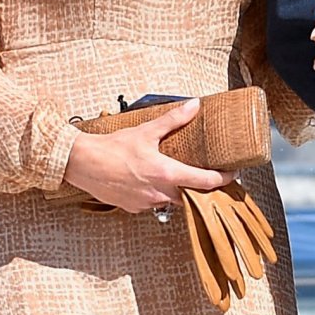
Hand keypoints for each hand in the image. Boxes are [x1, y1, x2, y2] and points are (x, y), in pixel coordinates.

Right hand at [63, 100, 231, 213]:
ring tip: (168, 174)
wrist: (82, 163)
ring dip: (173, 190)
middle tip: (200, 173)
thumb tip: (193, 106)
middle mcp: (159, 193)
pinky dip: (154, 193)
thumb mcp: (146, 131)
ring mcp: (145, 203)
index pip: (205, 182)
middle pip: (190, 195)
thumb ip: (173, 120)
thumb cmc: (111, 148)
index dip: (222, 180)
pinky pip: (151, 203)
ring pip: (170, 200)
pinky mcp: (133, 208)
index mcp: (166, 174)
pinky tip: (146, 180)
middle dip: (196, 186)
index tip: (232, 175)